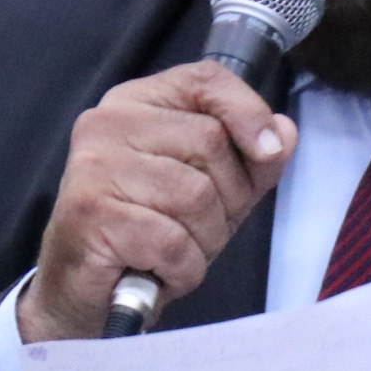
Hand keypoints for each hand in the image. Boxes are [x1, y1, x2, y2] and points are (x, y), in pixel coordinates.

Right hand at [16, 62, 295, 342]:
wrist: (87, 291)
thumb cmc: (150, 234)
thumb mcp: (213, 190)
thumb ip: (249, 159)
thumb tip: (283, 133)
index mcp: (137, 103)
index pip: (206, 79)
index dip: (248, 111)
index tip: (268, 151)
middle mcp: (108, 123)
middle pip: (210, 142)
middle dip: (227, 199)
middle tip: (199, 228)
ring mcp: (94, 167)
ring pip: (195, 195)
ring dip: (204, 240)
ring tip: (178, 252)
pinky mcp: (90, 214)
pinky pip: (172, 241)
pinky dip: (182, 269)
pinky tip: (161, 272)